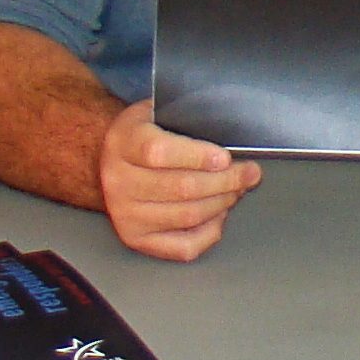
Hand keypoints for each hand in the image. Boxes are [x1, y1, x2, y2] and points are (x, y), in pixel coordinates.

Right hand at [96, 99, 261, 260]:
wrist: (110, 161)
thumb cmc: (144, 136)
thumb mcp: (157, 113)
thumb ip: (189, 120)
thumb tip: (233, 138)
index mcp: (124, 143)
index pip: (158, 152)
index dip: (198, 156)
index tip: (226, 157)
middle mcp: (119, 182)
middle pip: (181, 188)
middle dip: (226, 181)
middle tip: (249, 173)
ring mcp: (126, 215)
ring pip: (188, 216)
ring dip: (223, 203)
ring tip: (237, 190)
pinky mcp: (137, 239)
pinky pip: (184, 246)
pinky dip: (210, 231)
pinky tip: (219, 213)